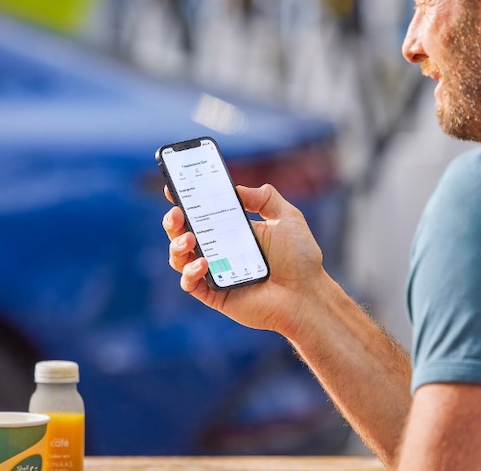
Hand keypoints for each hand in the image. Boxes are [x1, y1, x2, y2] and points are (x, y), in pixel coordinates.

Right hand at [162, 184, 325, 335]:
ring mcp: (215, 272)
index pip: (201, 211)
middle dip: (173, 221)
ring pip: (180, 258)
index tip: (173, 187)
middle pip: (182, 232)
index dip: (184, 199)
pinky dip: (190, 272)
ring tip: (189, 238)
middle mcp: (219, 249)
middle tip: (176, 212)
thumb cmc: (300, 258)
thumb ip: (265, 198)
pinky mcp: (214, 294)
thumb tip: (238, 190)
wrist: (307, 293)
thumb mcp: (287, 218)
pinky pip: (190, 284)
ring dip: (177, 245)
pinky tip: (204, 263)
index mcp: (232, 229)